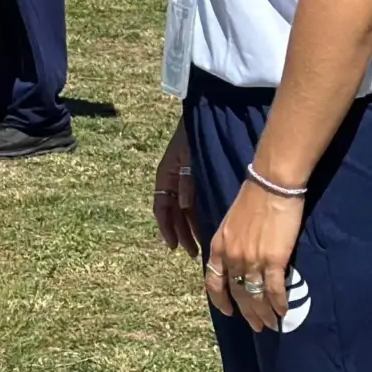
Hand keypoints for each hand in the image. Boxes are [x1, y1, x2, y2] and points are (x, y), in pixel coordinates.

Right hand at [151, 125, 200, 258]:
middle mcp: (173, 181)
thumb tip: (182, 206)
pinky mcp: (198, 181)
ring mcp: (185, 182)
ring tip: (199, 247)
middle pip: (173, 214)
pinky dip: (198, 217)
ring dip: (190, 229)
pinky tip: (206, 229)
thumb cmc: (195, 135)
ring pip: (184, 211)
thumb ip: (186, 181)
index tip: (173, 245)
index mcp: (166, 175)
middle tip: (192, 253)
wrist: (210, 118)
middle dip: (181, 234)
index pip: (162, 207)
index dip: (166, 227)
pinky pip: (194, 203)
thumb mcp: (187, 157)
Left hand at [206, 179, 301, 332]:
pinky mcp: (273, 260)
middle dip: (247, 313)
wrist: (271, 185)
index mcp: (218, 247)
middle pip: (237, 294)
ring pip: (255, 297)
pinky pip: (274, 290)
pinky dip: (278, 304)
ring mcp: (251, 260)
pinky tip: (283, 312)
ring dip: (263, 314)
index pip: (213, 282)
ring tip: (271, 324)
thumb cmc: (253, 199)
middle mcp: (231, 257)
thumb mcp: (230, 223)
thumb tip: (237, 257)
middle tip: (256, 325)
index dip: (220, 300)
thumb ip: (230, 243)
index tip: (227, 311)